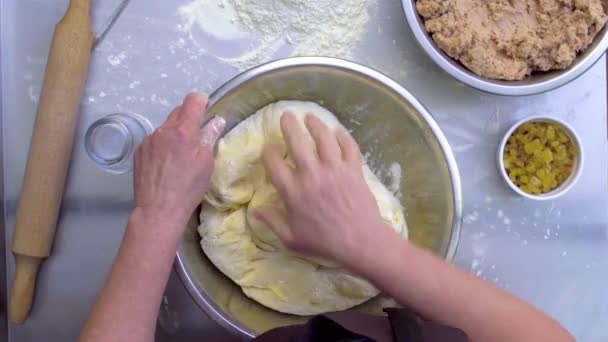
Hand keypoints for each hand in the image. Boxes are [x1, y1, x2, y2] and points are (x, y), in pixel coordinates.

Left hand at [133, 93, 224, 225]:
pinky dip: (162, 145)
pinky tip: (166, 164)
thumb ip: (210, 137)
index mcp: (183, 131)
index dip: (202, 102)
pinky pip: (154, 140)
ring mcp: (148, 140)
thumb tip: (216, 120)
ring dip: (175, 133)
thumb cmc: (188, 188)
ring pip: (166, 127)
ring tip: (179, 156)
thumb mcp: (206, 163)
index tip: (206, 111)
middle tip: (197, 139)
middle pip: (178, 112)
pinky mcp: (139, 151)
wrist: (158, 210)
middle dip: (189, 119)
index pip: (193, 100)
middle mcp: (163, 130)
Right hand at [255, 113, 387, 265]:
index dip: (268, 152)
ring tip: (310, 117)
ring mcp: (334, 170)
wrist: (360, 242)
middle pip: (296, 142)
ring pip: (323, 138)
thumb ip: (272, 221)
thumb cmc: (324, 243)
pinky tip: (337, 131)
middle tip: (286, 115)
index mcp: (292, 192)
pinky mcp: (353, 169)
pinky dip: (343, 136)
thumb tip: (255, 210)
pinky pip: (348, 146)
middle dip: (289, 126)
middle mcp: (311, 175)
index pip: (274, 164)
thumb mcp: (291, 239)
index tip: (268, 148)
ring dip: (315, 124)